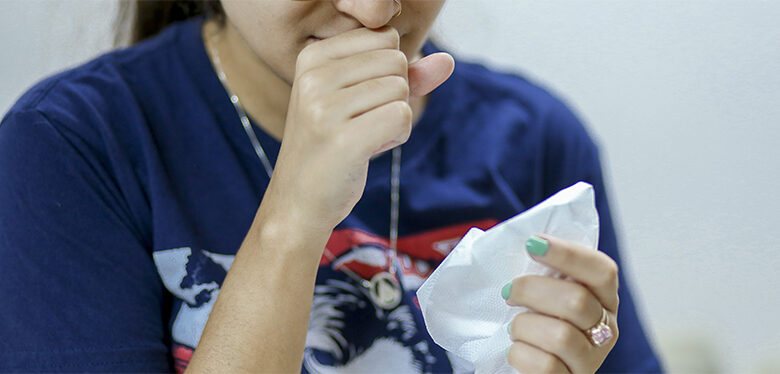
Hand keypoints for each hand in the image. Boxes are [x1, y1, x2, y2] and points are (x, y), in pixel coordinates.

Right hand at [261, 25, 454, 234]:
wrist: (298, 201)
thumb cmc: (331, 146)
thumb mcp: (361, 100)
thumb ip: (404, 76)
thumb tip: (448, 61)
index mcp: (312, 56)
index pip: (385, 38)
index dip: (388, 72)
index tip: (358, 100)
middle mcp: (313, 77)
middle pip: (396, 62)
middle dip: (393, 95)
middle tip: (360, 123)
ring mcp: (325, 109)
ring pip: (401, 91)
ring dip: (395, 119)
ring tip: (361, 137)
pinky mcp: (344, 140)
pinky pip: (402, 117)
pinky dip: (397, 136)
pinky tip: (369, 150)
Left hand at [504, 234, 619, 372]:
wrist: (528, 366)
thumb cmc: (534, 321)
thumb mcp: (545, 293)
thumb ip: (543, 270)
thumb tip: (526, 243)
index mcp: (603, 298)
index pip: (602, 270)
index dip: (568, 254)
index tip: (532, 244)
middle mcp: (606, 329)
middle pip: (577, 301)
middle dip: (532, 290)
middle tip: (508, 292)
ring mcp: (591, 359)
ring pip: (561, 337)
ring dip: (524, 326)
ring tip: (513, 326)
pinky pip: (545, 366)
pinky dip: (520, 354)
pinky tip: (516, 350)